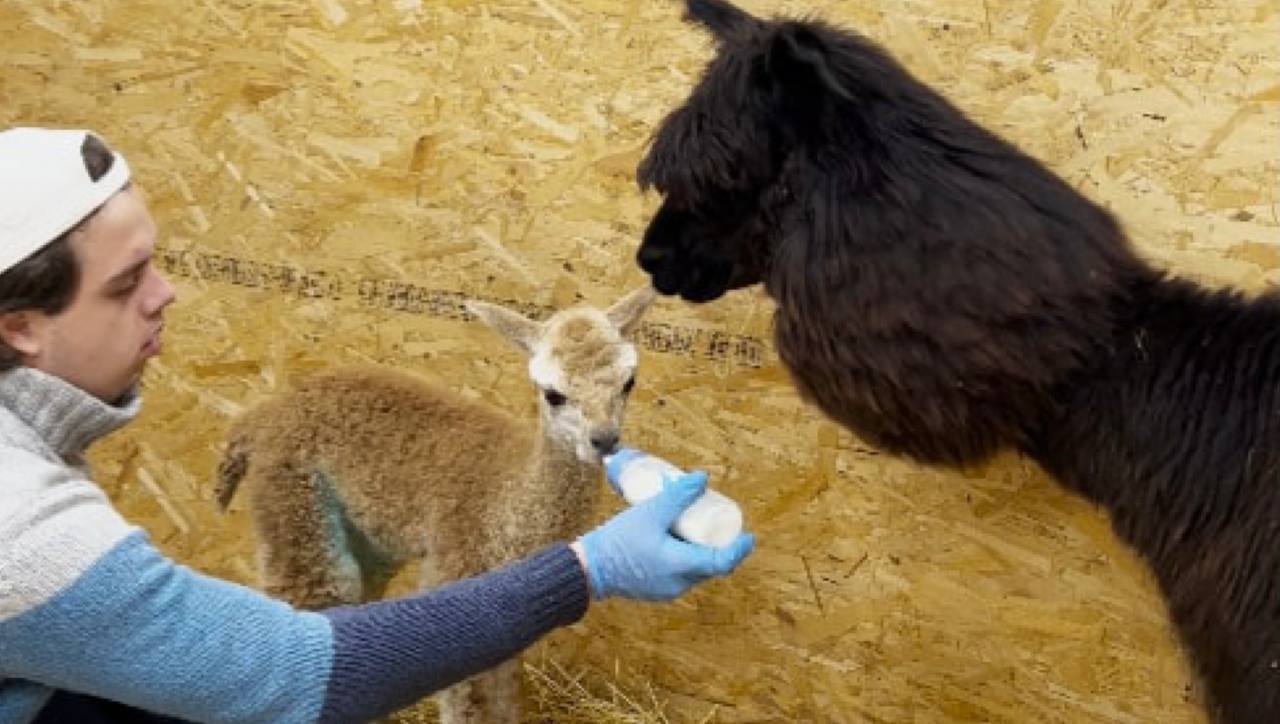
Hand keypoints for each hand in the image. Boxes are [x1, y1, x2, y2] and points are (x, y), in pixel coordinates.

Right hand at [575, 470, 754, 600]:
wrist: (588, 568)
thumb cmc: (618, 540)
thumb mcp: (649, 512)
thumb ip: (677, 495)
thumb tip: (702, 479)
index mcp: (681, 567)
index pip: (722, 563)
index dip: (739, 549)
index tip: (748, 536)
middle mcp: (679, 583)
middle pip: (709, 564)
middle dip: (716, 542)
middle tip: (714, 518)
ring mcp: (667, 589)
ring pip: (694, 567)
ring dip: (698, 547)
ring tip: (691, 523)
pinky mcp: (656, 588)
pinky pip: (679, 571)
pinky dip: (683, 555)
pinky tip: (672, 537)